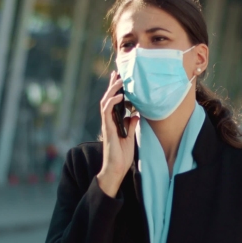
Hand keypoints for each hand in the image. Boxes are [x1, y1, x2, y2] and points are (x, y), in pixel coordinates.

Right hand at [97, 71, 139, 197]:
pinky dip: (112, 102)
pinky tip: (119, 95)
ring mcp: (107, 124)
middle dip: (112, 85)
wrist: (116, 169)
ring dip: (112, 90)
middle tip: (118, 73)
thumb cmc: (122, 155)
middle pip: (108, 98)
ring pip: (105, 102)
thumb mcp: (130, 137)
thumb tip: (136, 114)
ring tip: (119, 80)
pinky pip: (107, 112)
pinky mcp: (107, 129)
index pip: (113, 102)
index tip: (120, 78)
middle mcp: (108, 121)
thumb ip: (131, 125)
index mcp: (113, 121)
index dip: (115, 90)